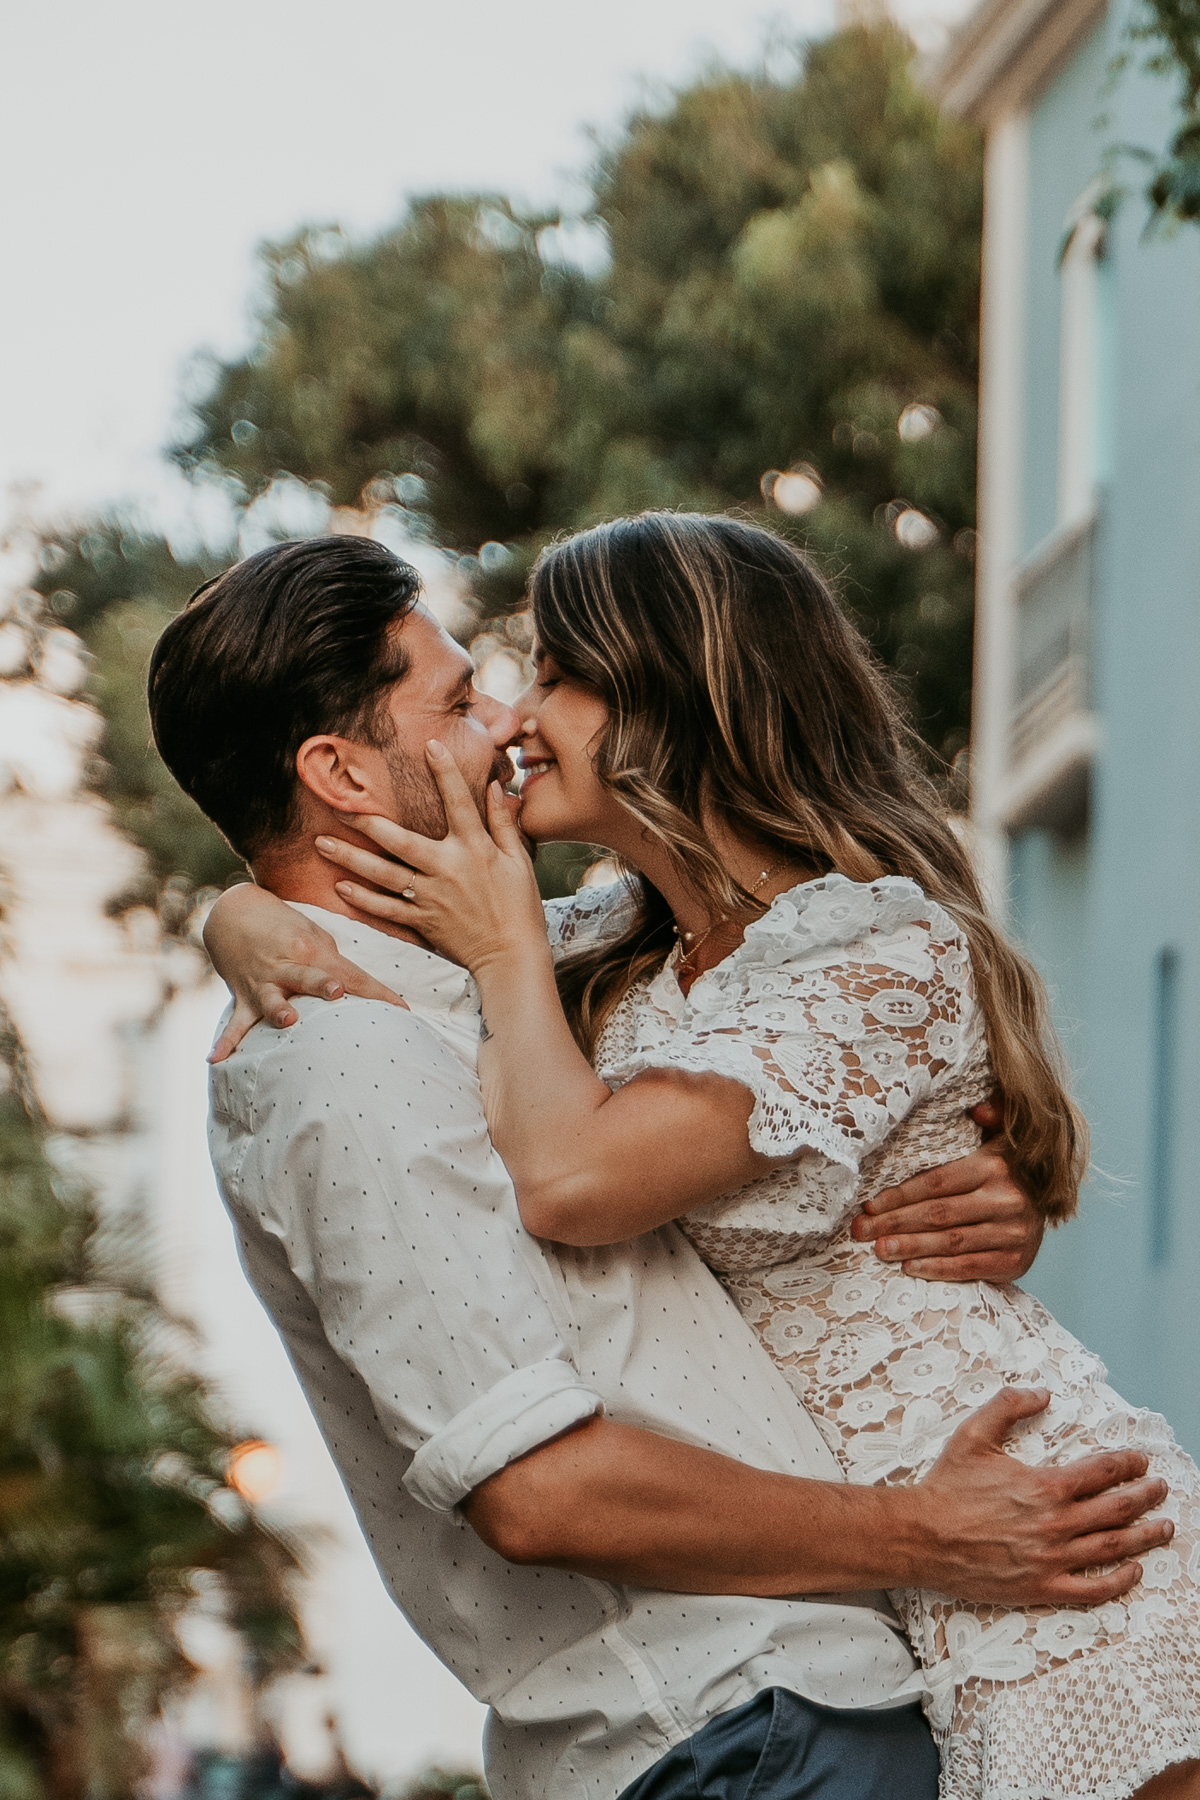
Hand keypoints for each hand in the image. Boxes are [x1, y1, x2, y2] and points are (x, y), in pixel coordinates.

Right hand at [204, 884, 405, 1063]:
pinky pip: (236, 1023)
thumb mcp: (314, 932)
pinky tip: (216, 1060)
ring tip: (287, 1021)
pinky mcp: (243, 997)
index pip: (352, 975)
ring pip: (272, 999)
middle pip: (310, 978)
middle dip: (323, 985)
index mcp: (311, 950)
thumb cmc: (285, 926)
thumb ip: (334, 961)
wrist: (233, 913)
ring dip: (279, 1010)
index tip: (402, 1011)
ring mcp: (263, 983)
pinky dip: (227, 1042)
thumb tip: (356, 988)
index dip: (378, 993)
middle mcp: (287, 966)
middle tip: (337, 992)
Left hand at [315, 740, 548, 974]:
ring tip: (323, 843)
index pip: (458, 802)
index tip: (429, 745)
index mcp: (474, 849)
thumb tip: (494, 785)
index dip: (445, 772)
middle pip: (399, 840)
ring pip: (384, 874)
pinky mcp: (423, 921)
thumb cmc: (520, 907)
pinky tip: (341, 886)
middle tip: (339, 805)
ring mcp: (431, 897)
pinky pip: (386, 909)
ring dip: (351, 858)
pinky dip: (363, 899)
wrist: (512, 956)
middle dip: (367, 821)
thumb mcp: (519, 861)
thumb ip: (503, 822)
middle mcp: (447, 869)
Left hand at [851, 1101, 1042, 1282]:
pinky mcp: (1016, 1261)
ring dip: (910, 1247)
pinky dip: (938, 1269)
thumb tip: (978, 1109)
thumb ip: (991, 1117)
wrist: (1051, 1206)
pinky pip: (970, 1267)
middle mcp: (1007, 1199)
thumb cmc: (1008, 1168)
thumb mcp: (1002, 1135)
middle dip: (894, 1223)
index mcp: (995, 1165)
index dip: (900, 1195)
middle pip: (938, 1214)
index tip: (869, 1205)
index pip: (937, 1182)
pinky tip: (910, 1267)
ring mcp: (1014, 1233)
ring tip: (878, 1249)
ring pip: (951, 1241)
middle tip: (861, 1230)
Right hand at [908, 1386, 1171, 1605]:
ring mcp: (1053, 1558)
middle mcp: (1056, 1523)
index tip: (1140, 1460)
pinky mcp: (1043, 1586)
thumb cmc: (947, 1487)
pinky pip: (1093, 1589)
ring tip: (1164, 1527)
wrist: (922, 1535)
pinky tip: (1134, 1571)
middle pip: (1118, 1509)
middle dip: (1146, 1496)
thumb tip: (1041, 1394)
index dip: (1127, 1463)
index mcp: (1045, 1486)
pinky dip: (1119, 1581)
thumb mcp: (974, 1435)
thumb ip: (1009, 1407)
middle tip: (1160, 1489)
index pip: (1102, 1472)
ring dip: (1145, 1536)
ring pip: (1113, 1547)